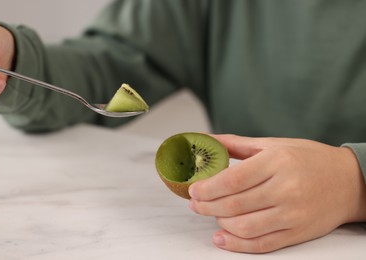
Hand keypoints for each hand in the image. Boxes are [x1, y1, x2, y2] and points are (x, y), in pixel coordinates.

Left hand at [188, 135, 365, 252]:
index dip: (207, 188)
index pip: (233, 180)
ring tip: (210, 215)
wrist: (349, 181)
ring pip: (245, 226)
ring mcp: (292, 214)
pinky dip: (238, 245)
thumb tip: (205, 139)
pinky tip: (222, 238)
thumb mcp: (273, 144)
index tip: (193, 190)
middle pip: (234, 204)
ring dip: (219, 223)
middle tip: (194, 204)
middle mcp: (285, 189)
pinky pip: (262, 244)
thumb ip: (236, 143)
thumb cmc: (308, 158)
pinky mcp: (297, 233)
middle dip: (207, 206)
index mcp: (277, 162)